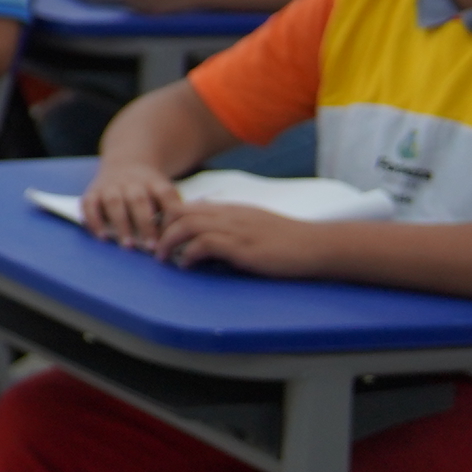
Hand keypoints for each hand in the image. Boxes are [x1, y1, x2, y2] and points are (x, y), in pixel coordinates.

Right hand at [83, 161, 182, 249]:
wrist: (127, 161)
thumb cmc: (150, 190)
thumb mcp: (165, 192)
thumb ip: (171, 211)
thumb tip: (175, 240)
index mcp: (154, 182)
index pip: (165, 194)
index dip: (170, 215)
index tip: (171, 237)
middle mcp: (131, 182)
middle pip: (138, 200)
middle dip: (145, 224)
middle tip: (150, 247)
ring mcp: (110, 185)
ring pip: (114, 201)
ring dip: (121, 224)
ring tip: (127, 245)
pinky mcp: (93, 190)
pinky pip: (89, 204)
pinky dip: (94, 220)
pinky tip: (102, 236)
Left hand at [156, 201, 330, 278]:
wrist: (317, 246)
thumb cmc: (289, 241)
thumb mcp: (255, 228)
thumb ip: (231, 228)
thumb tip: (206, 243)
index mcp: (231, 210)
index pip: (188, 206)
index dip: (169, 220)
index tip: (159, 235)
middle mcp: (229, 215)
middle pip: (180, 211)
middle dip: (160, 228)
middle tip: (154, 246)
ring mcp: (235, 230)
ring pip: (187, 225)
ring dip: (168, 241)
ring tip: (162, 257)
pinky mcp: (242, 247)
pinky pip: (205, 244)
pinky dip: (189, 253)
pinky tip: (187, 264)